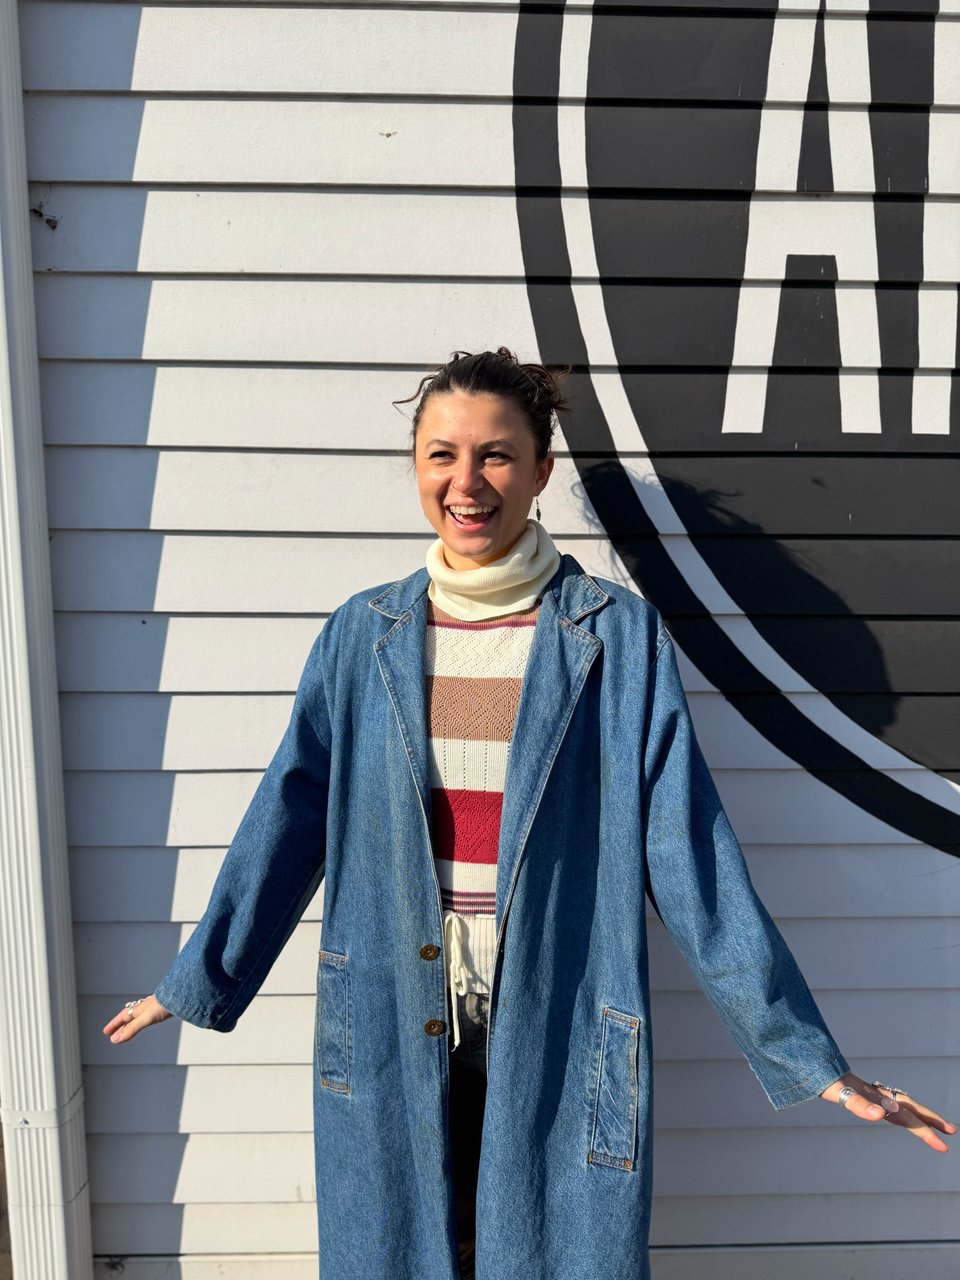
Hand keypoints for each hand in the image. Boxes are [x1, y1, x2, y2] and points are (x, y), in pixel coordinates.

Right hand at [102, 995, 172, 1043]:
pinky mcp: (162, 1008)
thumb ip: (132, 1029)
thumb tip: (115, 1039)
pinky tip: (147, 1020)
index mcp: (138, 1010)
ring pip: (138, 1016)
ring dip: (130, 1024)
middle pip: (129, 1018)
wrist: (183, 994)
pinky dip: (141, 1021)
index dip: (114, 1025)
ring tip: (127, 1029)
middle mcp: (144, 1008)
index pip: (122, 1018)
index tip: (106, 1032)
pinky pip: (147, 1016)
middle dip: (120, 1026)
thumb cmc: (165, 1004)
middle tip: (113, 1034)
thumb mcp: (146, 1019)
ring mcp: (153, 1008)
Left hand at [820, 1071, 955, 1152]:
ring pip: (900, 1104)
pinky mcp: (860, 1091)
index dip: (926, 1132)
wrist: (808, 1060)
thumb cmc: (823, 1079)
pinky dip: (897, 1108)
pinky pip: (885, 1102)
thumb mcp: (839, 1092)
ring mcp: (869, 1092)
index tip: (944, 1146)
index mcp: (876, 1098)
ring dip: (917, 1114)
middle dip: (930, 1120)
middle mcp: (876, 1094)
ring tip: (932, 1122)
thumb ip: (858, 1104)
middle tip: (951, 1131)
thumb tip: (880, 1116)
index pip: (907, 1117)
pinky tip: (894, 1111)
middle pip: (909, 1108)